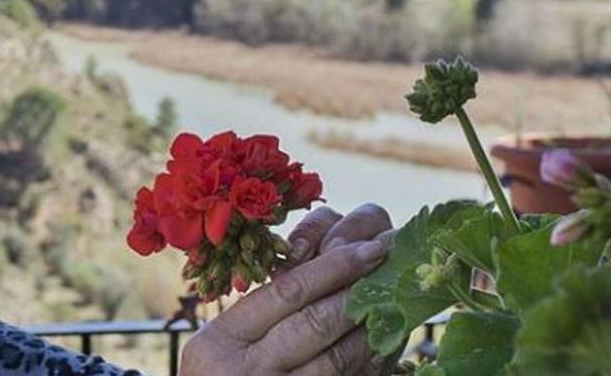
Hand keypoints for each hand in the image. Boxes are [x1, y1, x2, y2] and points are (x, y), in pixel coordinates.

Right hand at [179, 205, 392, 375]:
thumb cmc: (218, 375)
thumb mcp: (220, 340)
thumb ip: (258, 311)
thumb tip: (325, 265)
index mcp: (221, 340)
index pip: (286, 291)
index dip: (333, 267)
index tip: (367, 248)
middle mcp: (246, 371)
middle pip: (316, 322)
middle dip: (358, 291)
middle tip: (391, 267)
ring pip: (337, 359)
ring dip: (371, 328)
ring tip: (392, 302)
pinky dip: (367, 363)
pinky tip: (383, 345)